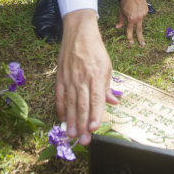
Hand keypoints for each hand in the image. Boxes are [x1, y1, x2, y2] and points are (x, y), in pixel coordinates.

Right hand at [55, 9, 117, 145]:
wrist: (79, 32)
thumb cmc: (96, 50)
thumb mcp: (107, 66)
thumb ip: (108, 87)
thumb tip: (114, 103)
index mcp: (97, 75)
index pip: (96, 99)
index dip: (95, 115)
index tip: (94, 129)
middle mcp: (83, 78)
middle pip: (82, 105)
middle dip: (83, 124)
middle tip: (83, 140)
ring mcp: (70, 77)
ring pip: (70, 103)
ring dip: (71, 120)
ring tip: (71, 135)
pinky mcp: (60, 76)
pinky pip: (59, 95)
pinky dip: (60, 107)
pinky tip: (62, 118)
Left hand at [116, 0, 147, 45]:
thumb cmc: (126, 1)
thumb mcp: (121, 11)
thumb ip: (121, 20)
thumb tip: (118, 27)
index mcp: (131, 18)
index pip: (130, 30)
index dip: (130, 37)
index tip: (131, 42)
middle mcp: (138, 18)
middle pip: (139, 31)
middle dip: (141, 39)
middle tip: (143, 45)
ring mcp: (143, 15)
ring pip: (140, 22)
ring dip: (137, 20)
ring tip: (134, 11)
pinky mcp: (146, 12)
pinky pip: (142, 16)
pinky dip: (140, 15)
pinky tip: (137, 9)